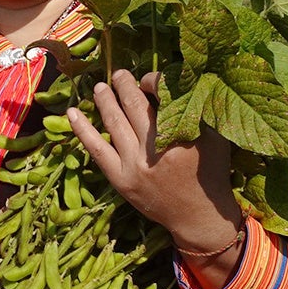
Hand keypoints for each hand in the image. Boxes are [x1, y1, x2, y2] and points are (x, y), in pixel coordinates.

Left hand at [66, 70, 241, 251]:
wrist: (197, 215)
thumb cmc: (209, 172)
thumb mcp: (215, 137)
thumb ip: (197, 109)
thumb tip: (174, 80)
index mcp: (182, 133)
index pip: (160, 93)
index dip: (150, 80)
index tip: (147, 79)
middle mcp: (156, 148)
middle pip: (133, 105)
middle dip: (124, 85)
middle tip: (118, 73)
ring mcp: (135, 165)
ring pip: (114, 123)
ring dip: (104, 101)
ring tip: (99, 87)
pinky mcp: (121, 180)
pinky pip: (96, 150)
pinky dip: (82, 130)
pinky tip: (72, 113)